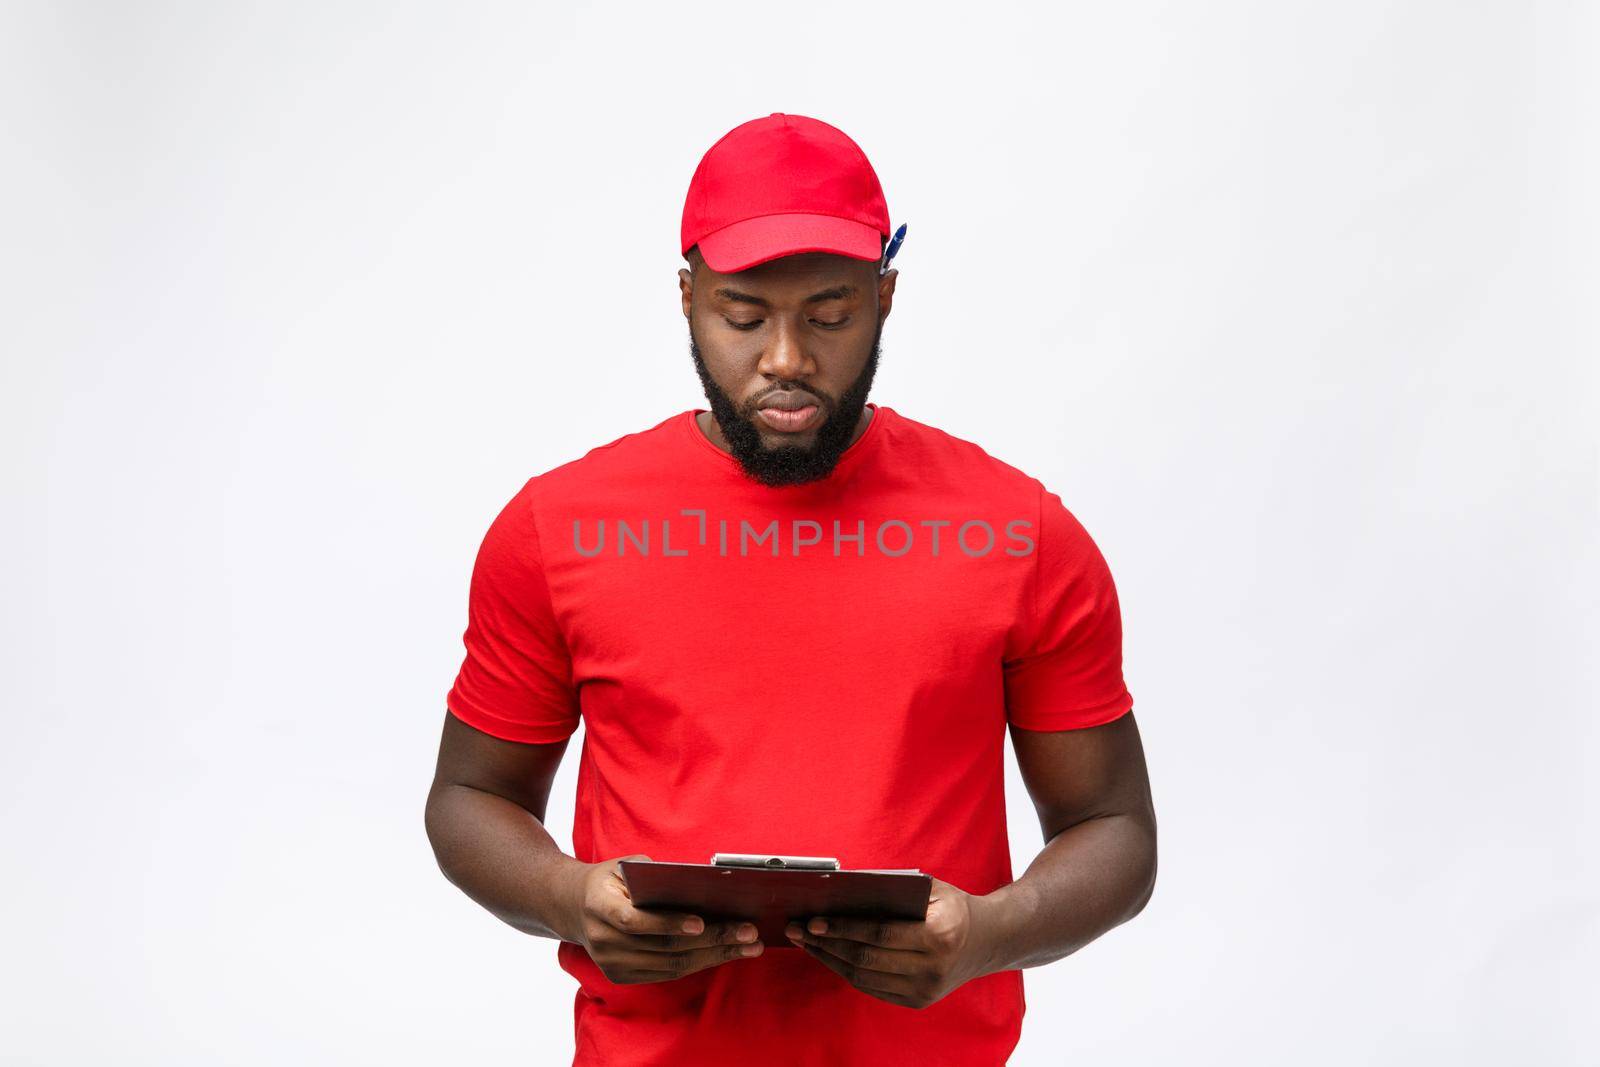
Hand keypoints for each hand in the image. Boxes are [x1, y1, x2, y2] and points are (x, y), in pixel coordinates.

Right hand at [570, 854, 765, 983]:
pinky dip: (700, 963)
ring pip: (671, 965)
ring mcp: (612, 964)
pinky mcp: (622, 976)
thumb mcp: (625, 866)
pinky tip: (726, 953)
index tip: (701, 922)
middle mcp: (603, 941)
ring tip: (748, 945)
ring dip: (715, 956)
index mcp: (600, 907)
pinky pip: (668, 973)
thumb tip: (701, 884)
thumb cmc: (610, 880)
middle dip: (712, 940)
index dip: (669, 923)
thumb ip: (654, 875)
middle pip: (664, 947)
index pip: (636, 921)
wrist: (574, 907)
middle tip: (747, 932)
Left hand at [784, 876, 997, 1008]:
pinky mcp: (917, 1001)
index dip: (843, 928)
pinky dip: (846, 972)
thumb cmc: (952, 907)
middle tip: (797, 930)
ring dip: (829, 960)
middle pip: (866, 959)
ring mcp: (925, 990)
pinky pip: (872, 988)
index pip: (879, 934)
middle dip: (826, 944)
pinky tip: (828, 956)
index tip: (814, 920)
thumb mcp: (931, 889)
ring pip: (864, 978)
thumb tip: (842, 891)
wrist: (987, 941)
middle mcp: (932, 968)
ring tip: (806, 942)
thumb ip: (893, 891)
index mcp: (938, 936)